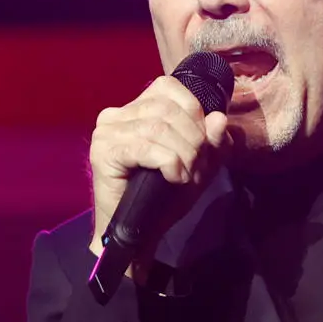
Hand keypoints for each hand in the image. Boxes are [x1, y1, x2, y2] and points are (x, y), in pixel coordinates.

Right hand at [89, 76, 231, 256]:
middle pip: (167, 109)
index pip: (169, 88)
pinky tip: (173, 178)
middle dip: (192, 139)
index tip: (202, 144)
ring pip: (158, 129)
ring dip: (183, 155)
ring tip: (186, 176)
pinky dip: (168, 162)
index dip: (194, 112)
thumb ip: (212, 142)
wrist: (139, 233)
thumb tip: (219, 118)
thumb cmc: (163, 197)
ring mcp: (106, 132)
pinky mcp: (103, 153)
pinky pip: (145, 148)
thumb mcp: (198, 166)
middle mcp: (115, 114)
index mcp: (135, 108)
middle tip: (197, 168)